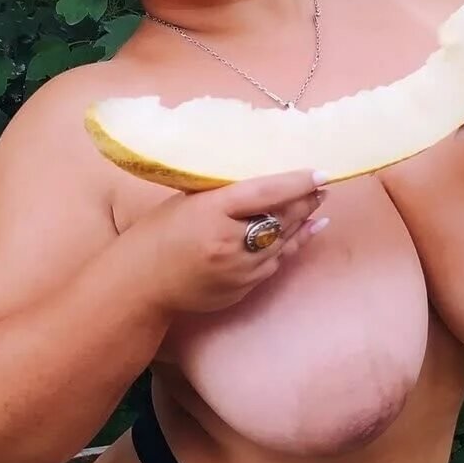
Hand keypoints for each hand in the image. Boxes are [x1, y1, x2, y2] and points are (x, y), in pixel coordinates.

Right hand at [142, 169, 328, 313]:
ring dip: (303, 223)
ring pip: (282, 243)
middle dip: (305, 202)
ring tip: (318, 205)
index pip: (265, 192)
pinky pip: (273, 265)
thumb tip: (265, 179)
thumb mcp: (188, 201)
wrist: (141, 284)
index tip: (321, 173)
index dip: (296, 183)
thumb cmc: (159, 234)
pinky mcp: (242, 289)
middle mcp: (228, 242)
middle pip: (280, 218)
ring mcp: (238, 270)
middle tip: (322, 187)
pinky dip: (290, 246)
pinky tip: (306, 232)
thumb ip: (225, 193)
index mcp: (211, 211)